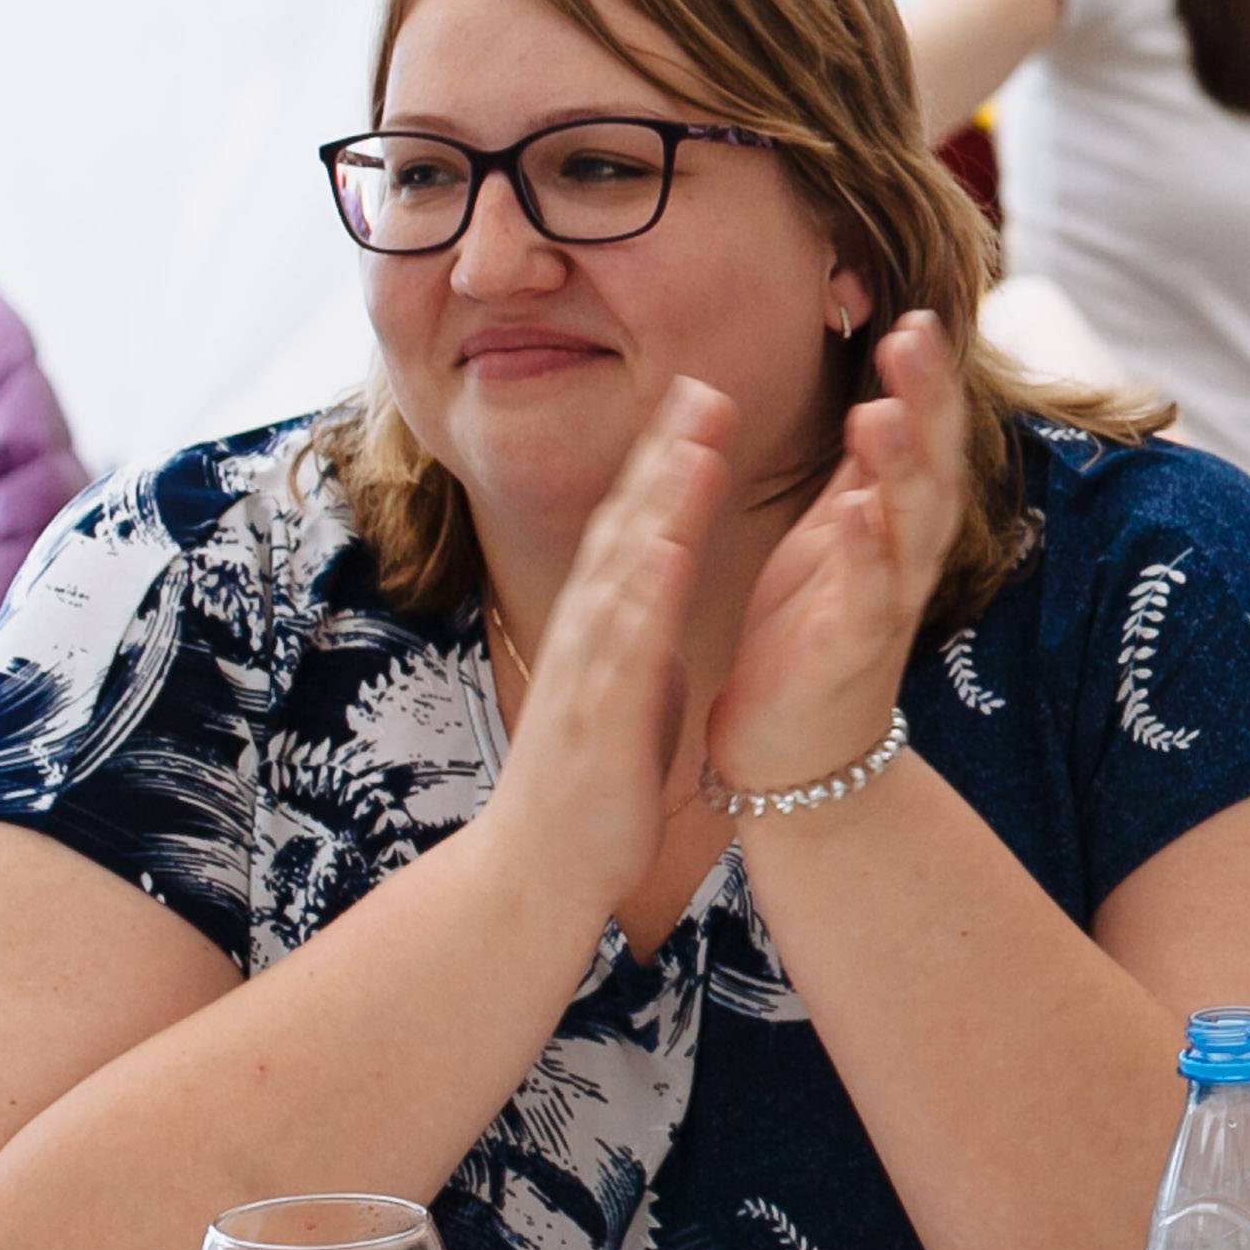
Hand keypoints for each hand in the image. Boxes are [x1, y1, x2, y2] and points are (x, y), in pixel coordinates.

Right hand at [488, 381, 729, 921]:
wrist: (542, 866)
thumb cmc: (596, 774)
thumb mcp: (636, 679)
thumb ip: (650, 622)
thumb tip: (670, 568)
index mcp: (608, 624)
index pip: (640, 525)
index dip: (673, 460)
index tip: (707, 396)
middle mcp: (590, 632)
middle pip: (627, 526)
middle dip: (666, 455)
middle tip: (704, 383)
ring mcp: (585, 671)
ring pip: (621, 573)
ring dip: (656, 505)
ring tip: (695, 443)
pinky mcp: (592, 717)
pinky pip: (619, 649)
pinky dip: (642, 597)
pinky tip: (667, 551)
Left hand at [703, 314, 972, 799]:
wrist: (796, 751)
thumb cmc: (808, 636)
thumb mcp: (836, 537)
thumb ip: (864, 477)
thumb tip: (887, 397)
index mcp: (892, 525)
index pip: (922, 438)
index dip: (924, 381)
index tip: (917, 317)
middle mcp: (904, 557)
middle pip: (930, 466)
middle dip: (926, 402)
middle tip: (914, 335)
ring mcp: (884, 604)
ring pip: (907, 526)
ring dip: (900, 468)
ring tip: (882, 410)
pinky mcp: (851, 650)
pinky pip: (868, 598)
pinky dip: (865, 555)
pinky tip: (857, 516)